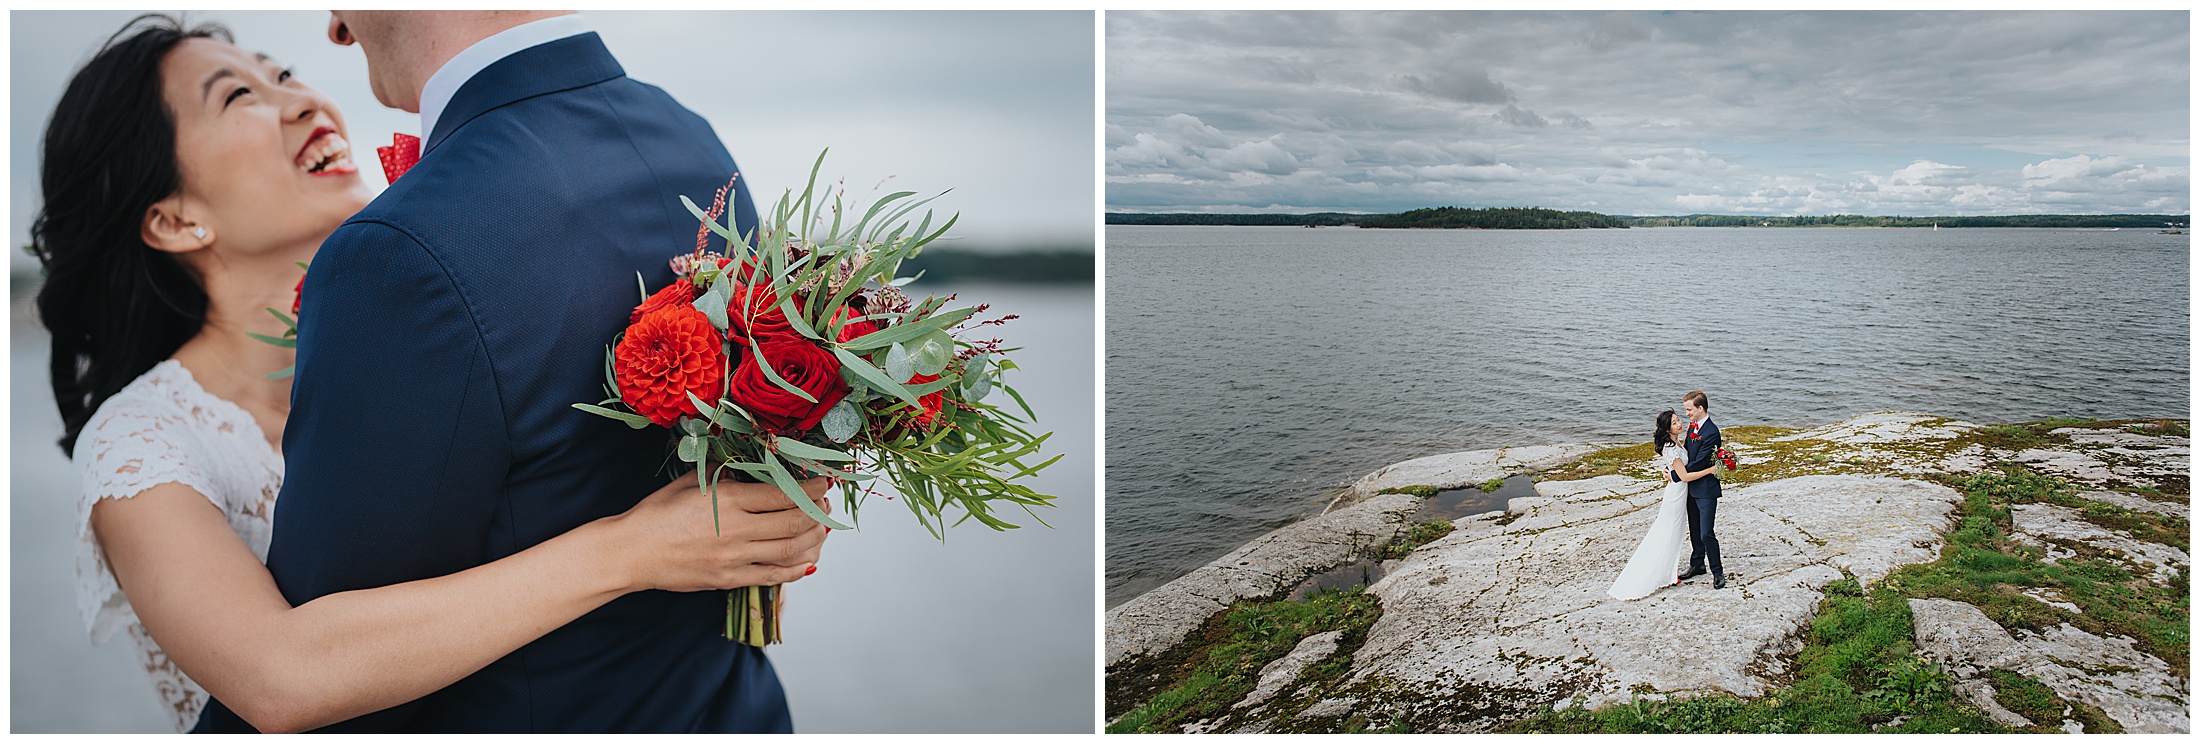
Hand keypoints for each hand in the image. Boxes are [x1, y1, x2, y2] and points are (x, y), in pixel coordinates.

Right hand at [603, 473, 833, 593]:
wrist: (631, 552)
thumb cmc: (657, 513)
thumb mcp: (692, 482)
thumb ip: (728, 475)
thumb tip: (758, 469)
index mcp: (729, 499)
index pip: (785, 493)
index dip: (812, 488)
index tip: (824, 482)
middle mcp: (737, 530)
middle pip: (795, 522)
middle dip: (819, 512)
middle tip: (826, 504)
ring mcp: (735, 559)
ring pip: (791, 550)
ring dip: (814, 539)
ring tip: (822, 530)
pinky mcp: (730, 580)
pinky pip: (774, 576)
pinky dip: (797, 568)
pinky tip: (808, 560)